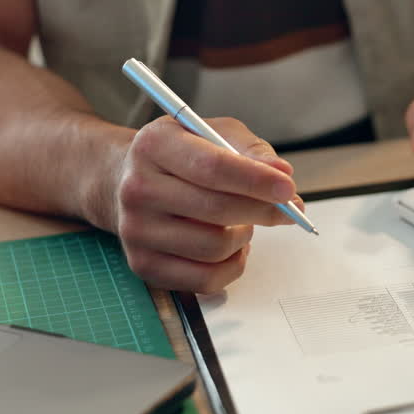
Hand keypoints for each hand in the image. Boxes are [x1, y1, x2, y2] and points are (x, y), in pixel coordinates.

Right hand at [103, 116, 302, 293]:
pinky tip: (233, 246)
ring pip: (215, 247)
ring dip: (245, 237)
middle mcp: (138, 188)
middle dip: (263, 210)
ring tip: (245, 223)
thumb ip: (251, 151)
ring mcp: (136, 231)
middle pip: (216, 210)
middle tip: (286, 208)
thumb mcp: (213, 133)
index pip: (212, 167)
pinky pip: (205, 280)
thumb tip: (282, 174)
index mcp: (154, 145)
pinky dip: (233, 266)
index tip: (287, 188)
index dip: (256, 180)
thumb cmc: (181, 155)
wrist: (125, 181)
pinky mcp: (143, 265)